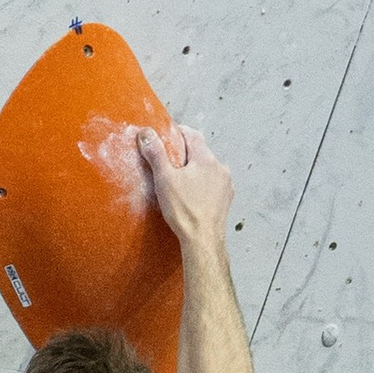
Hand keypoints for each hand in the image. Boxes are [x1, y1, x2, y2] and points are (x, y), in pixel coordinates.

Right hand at [139, 122, 232, 246]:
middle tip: (169, 161)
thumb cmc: (184, 210)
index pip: (192, 134)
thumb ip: (156, 154)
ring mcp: (226, 184)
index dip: (178, 132)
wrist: (203, 239)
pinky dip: (203, 184)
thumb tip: (146, 133)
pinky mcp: (227, 198)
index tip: (167, 136)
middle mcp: (220, 167)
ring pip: (208, 168)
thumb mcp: (164, 179)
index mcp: (205, 159)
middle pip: (201, 151)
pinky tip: (192, 195)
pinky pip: (213, 183)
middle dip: (185, 153)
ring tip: (180, 181)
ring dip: (196, 170)